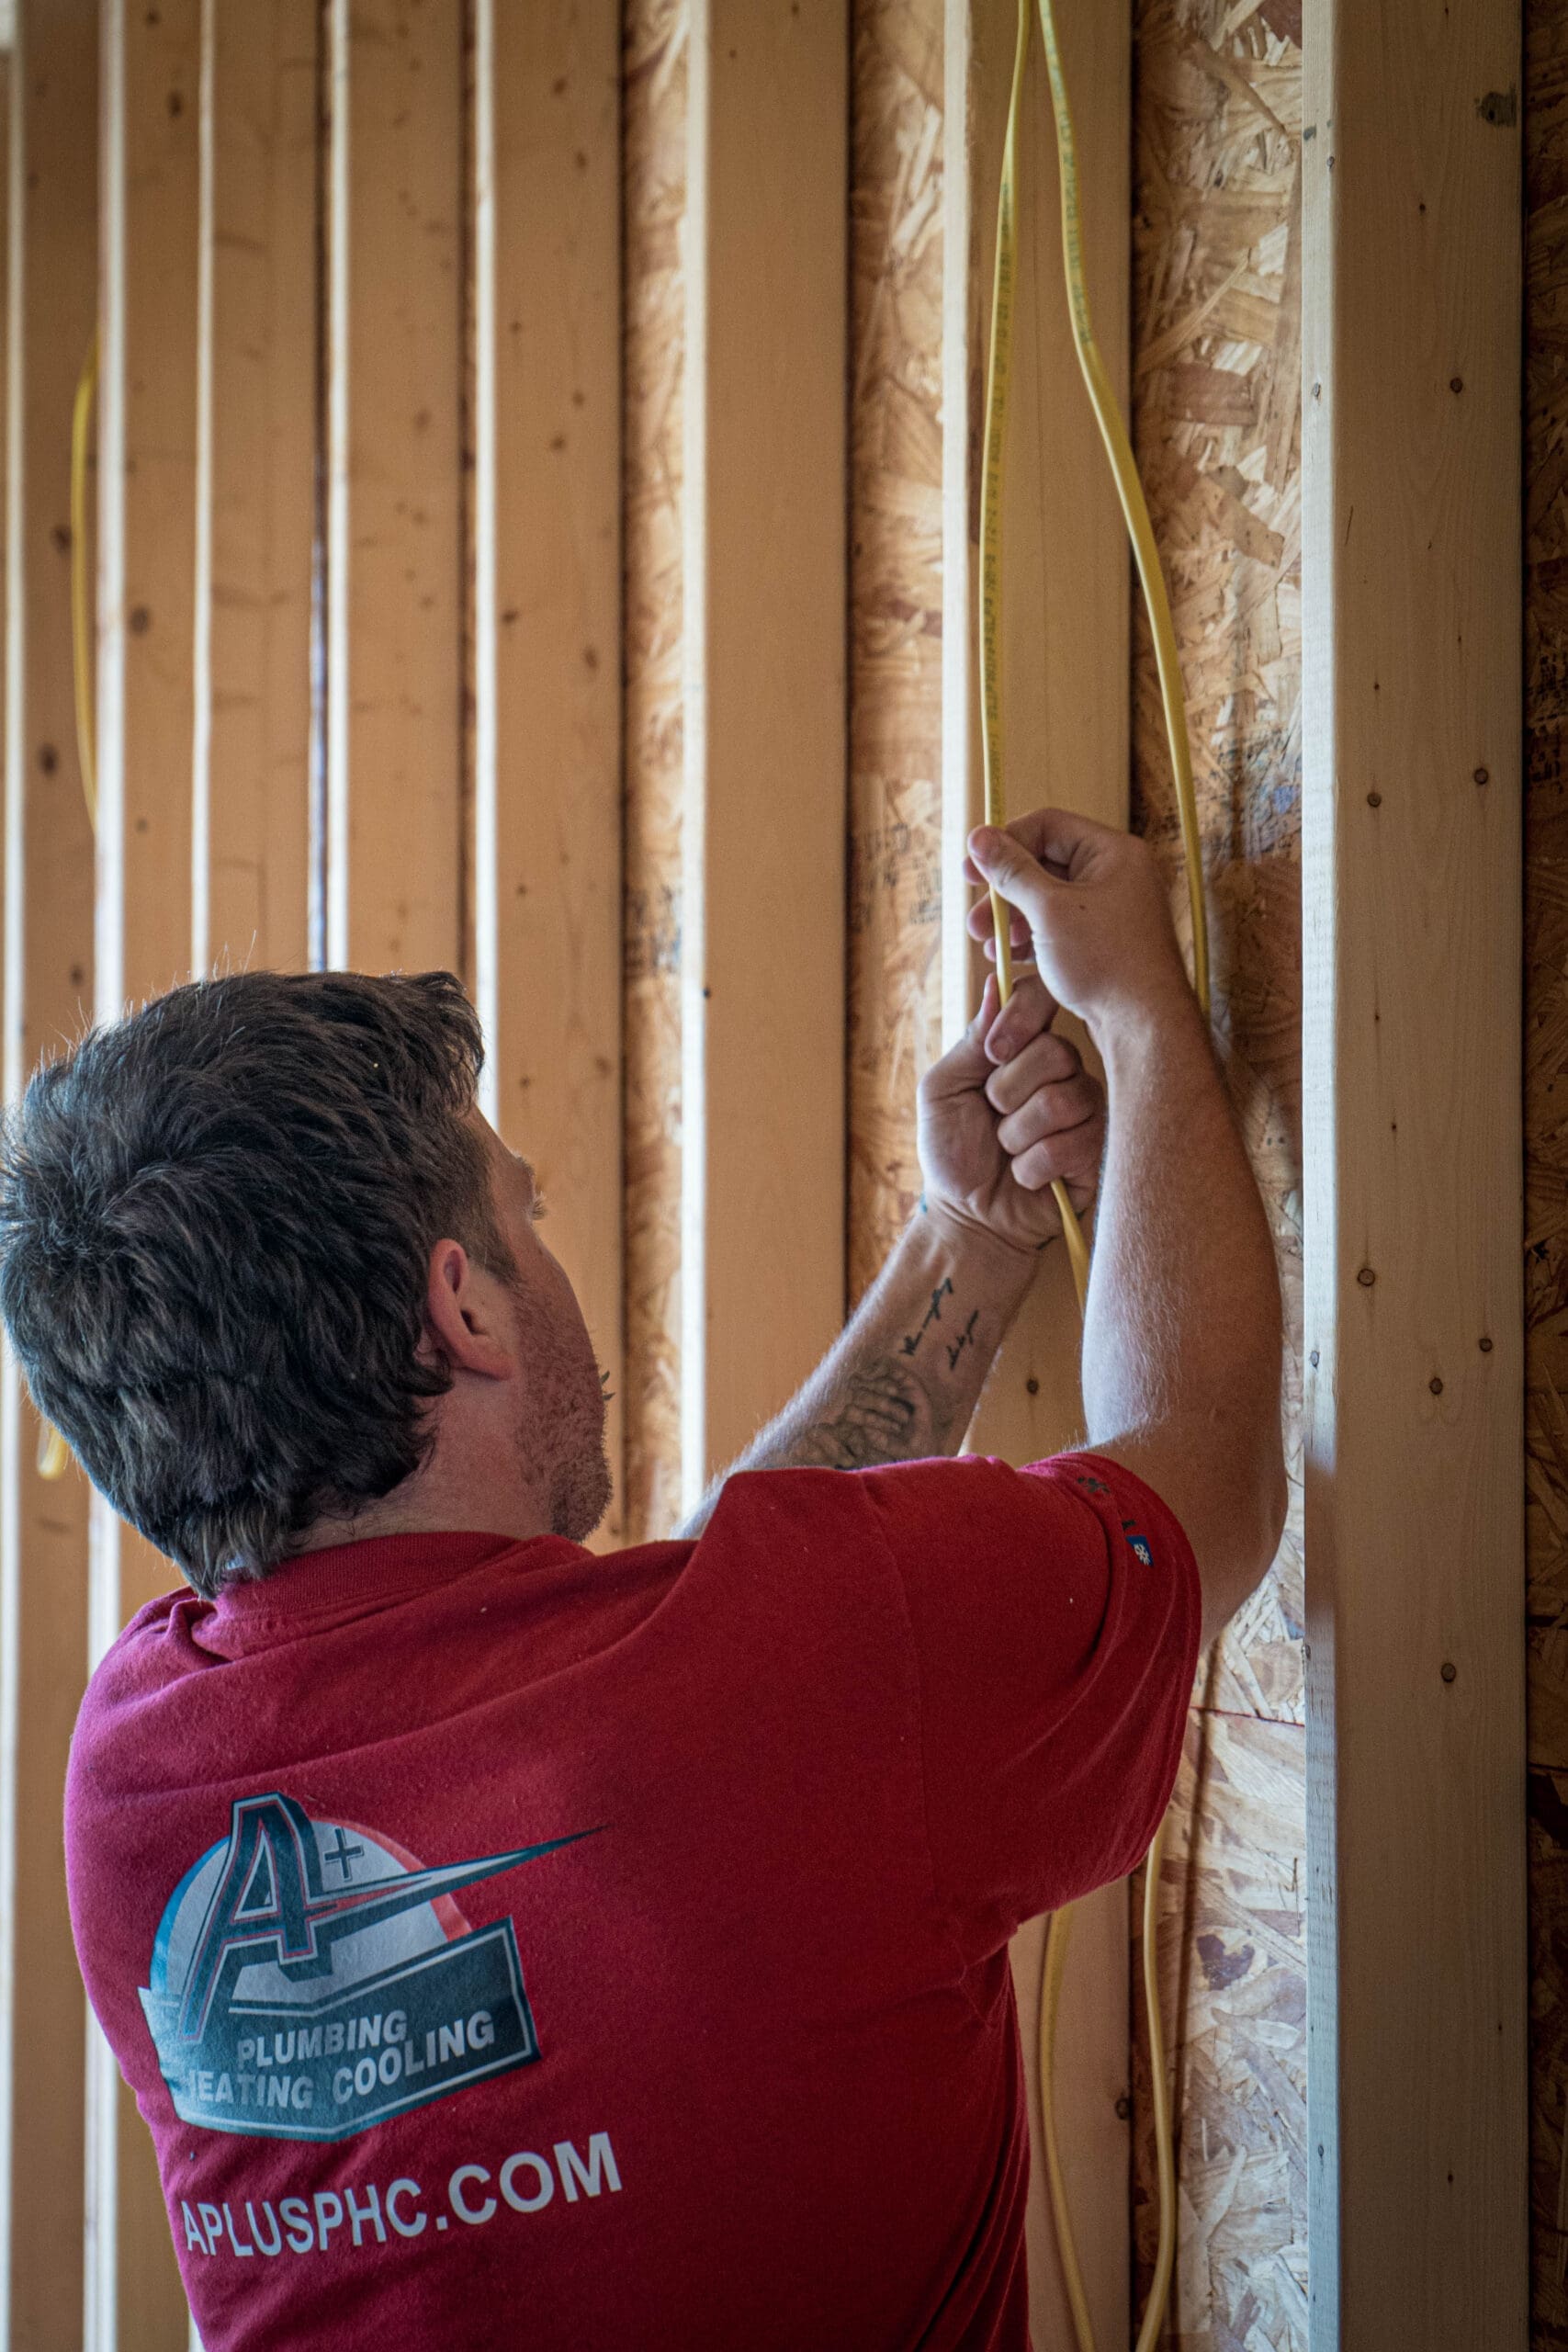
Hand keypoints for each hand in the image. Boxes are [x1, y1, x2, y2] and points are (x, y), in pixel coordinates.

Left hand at [917, 969, 1105, 1255]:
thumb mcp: (943, 1090)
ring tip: (1008, 1150)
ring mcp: (1087, 1112)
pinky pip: (1072, 1144)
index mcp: (1026, 1048)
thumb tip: (995, 984)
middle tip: (993, 1116)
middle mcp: (1065, 1072)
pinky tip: (1025, 1176)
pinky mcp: (1099, 1153)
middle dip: (1007, 1093)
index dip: (1022, 1017)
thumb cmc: (952, 1151)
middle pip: (1057, 1052)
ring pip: (1064, 1100)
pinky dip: (1032, 1167)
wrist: (966, 1216)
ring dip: (1017, 1135)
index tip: (992, 1054)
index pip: (1044, 999)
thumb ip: (972, 1040)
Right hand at [965, 806, 1191, 1030]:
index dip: (1004, 844)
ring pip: (1047, 901)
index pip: (1047, 826)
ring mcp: (1110, 910)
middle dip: (1004, 893)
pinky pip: (1058, 927)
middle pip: (1044, 865)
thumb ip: (1011, 871)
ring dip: (1012, 920)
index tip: (970, 869)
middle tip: (976, 921)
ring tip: (989, 946)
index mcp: (1113, 853)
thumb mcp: (1049, 910)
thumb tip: (979, 838)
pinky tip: (1009, 959)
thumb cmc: (1107, 963)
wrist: (1143, 1025)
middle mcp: (1116, 876)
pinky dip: (1030, 940)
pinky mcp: (1102, 942)